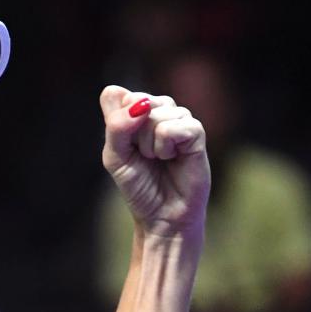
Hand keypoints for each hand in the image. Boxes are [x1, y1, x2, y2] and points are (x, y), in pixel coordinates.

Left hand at [100, 86, 210, 237]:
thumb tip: (138, 104)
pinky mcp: (196, 131)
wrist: (162, 215)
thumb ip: (117, 126)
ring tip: (159, 159)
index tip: (124, 147)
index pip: (115, 95)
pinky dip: (165, 147)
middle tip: (143, 156)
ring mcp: (179, 118)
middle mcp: (158, 110)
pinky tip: (172, 158)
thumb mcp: (115, 157)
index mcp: (135, 111)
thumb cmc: (139, 186)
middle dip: (132, 135)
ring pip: (154, 114)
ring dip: (149, 145)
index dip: (115, 124)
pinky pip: (172, 127)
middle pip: (135, 101)